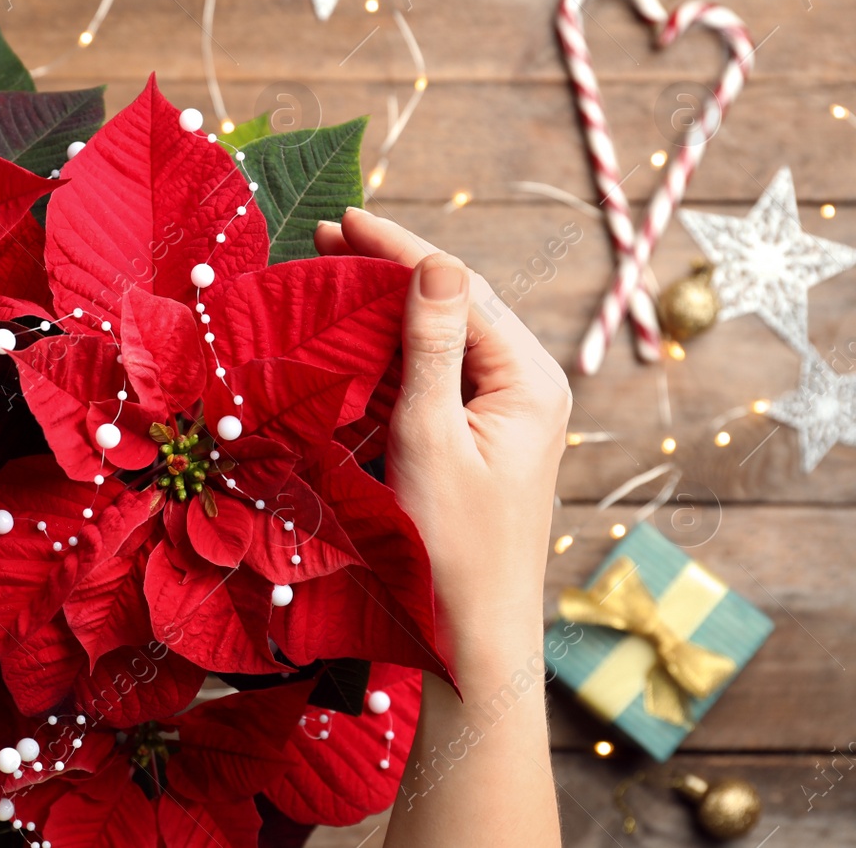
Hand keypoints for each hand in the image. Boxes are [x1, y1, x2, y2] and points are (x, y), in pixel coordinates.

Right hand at [316, 208, 566, 847]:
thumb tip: (436, 264)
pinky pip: (437, 376)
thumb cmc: (451, 546)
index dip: (398, 250)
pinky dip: (394, 352)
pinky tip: (355, 337)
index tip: (343, 219)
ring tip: (331, 274)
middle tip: (325, 238)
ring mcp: (506, 413)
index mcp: (530, 379)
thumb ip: (434, 347)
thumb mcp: (431, 438)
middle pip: (454, 304)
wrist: (471, 636)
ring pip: (443, 338)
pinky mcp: (480, 437)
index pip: (459, 289)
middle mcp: (527, 387)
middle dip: (390, 269)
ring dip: (387, 307)